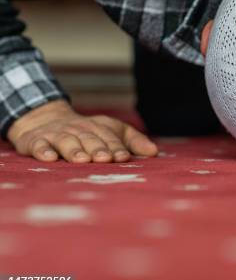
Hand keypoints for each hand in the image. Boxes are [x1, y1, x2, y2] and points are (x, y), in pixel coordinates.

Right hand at [7, 100, 157, 162]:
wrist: (44, 120)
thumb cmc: (87, 132)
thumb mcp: (111, 131)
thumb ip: (133, 141)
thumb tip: (155, 152)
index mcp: (98, 128)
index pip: (110, 137)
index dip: (116, 147)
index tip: (124, 157)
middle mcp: (78, 130)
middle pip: (89, 139)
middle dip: (98, 148)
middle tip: (105, 159)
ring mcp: (56, 135)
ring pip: (66, 142)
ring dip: (74, 150)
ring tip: (82, 160)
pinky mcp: (36, 141)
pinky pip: (39, 145)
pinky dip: (43, 150)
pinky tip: (49, 158)